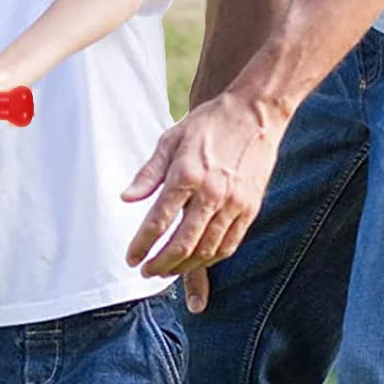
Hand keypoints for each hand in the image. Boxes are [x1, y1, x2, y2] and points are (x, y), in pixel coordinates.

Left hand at [121, 91, 286, 312]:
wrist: (256, 112)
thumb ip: (148, 173)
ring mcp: (234, 203)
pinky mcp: (251, 208)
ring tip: (167, 270)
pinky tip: (196, 261)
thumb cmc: (210, 123)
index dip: (141, 245)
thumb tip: (126, 198)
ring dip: (184, 267)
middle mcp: (212, 193)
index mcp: (186, 175)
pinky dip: (210, 259)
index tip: (131, 258)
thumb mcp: (171, 140)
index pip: (158, 221)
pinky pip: (229, 244)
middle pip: (182, 243)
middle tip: (146, 272)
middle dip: (161, 264)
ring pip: (206, 250)